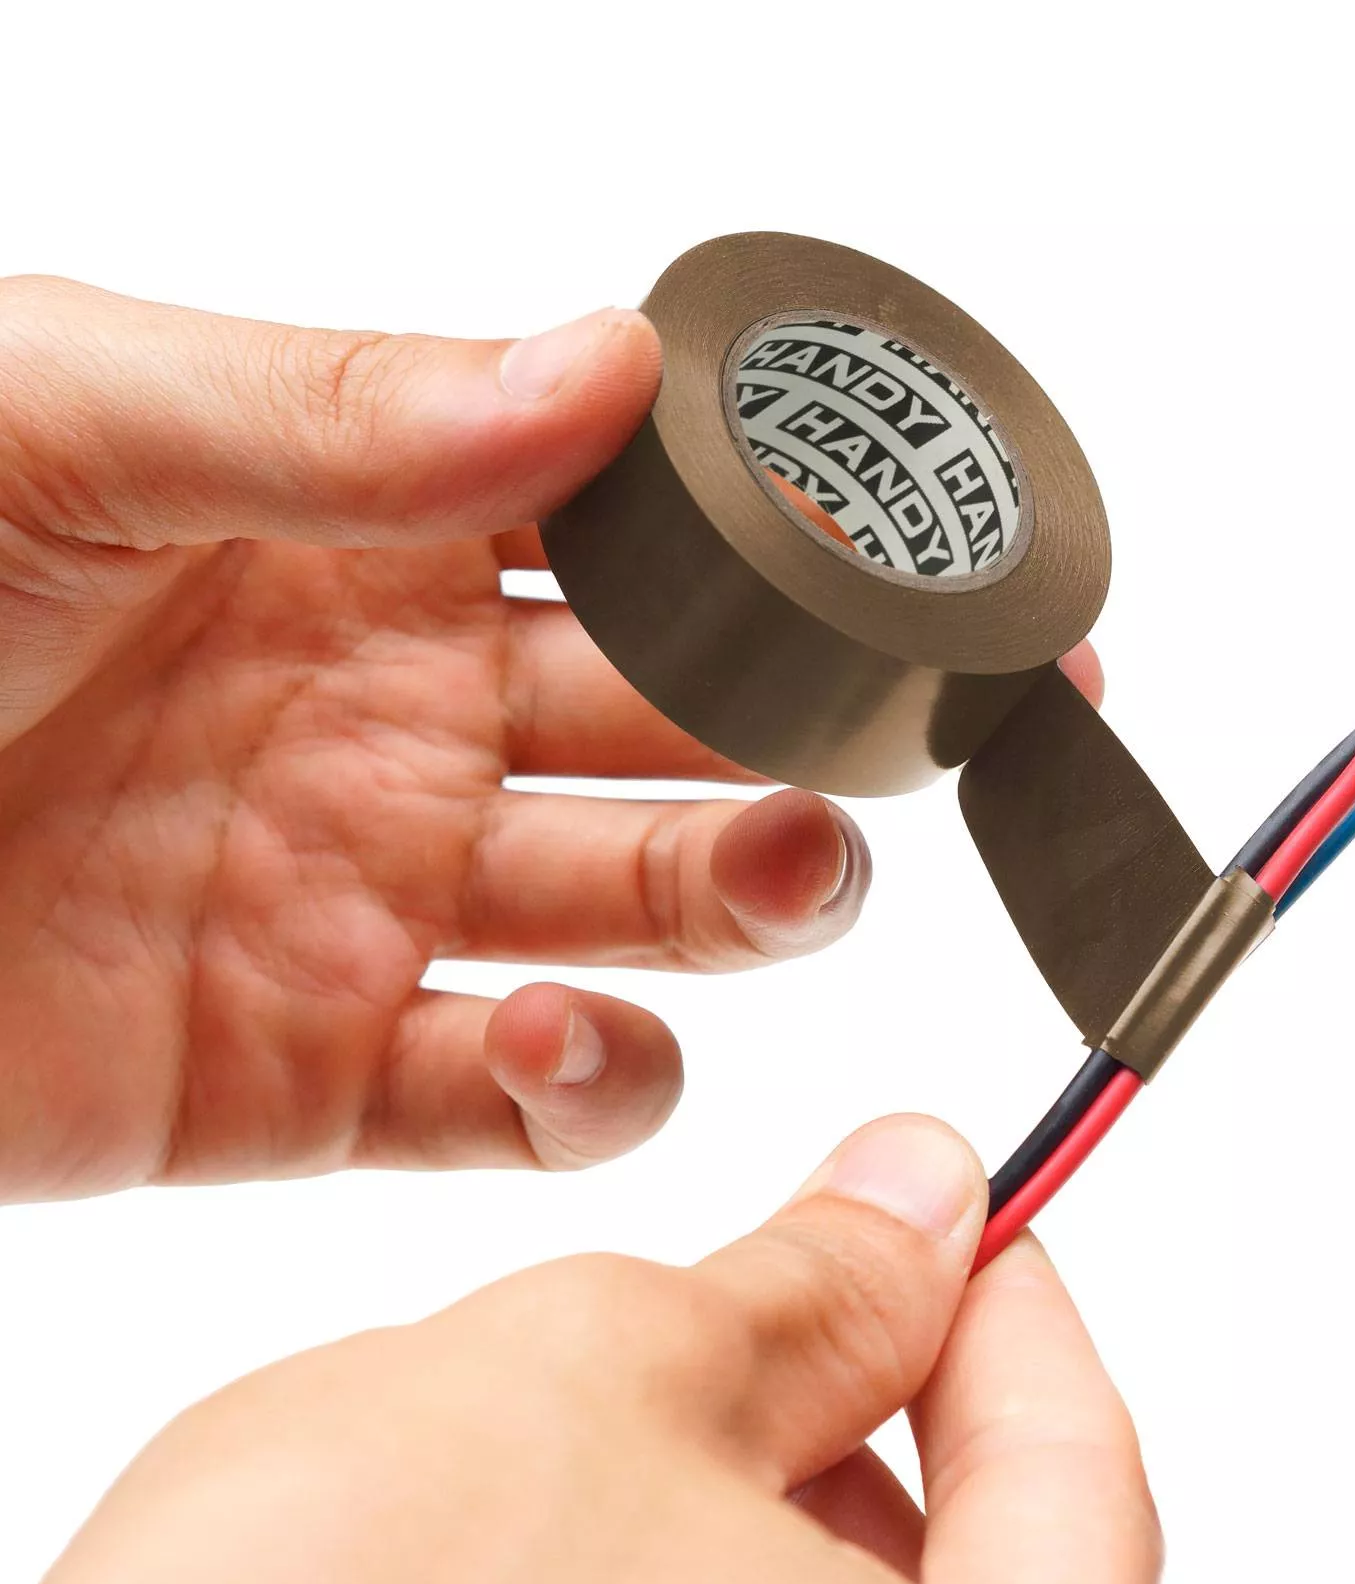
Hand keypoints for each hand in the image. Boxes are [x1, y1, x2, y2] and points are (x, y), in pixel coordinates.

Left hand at [0, 277, 878, 1197]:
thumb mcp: (56, 425)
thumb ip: (340, 410)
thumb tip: (608, 364)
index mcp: (371, 538)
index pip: (643, 532)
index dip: (795, 545)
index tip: (919, 568)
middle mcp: (408, 718)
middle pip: (689, 728)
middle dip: (816, 731)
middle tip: (902, 739)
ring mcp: (379, 900)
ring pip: (652, 910)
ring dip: (756, 897)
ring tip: (791, 874)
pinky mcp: (321, 1077)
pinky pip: (522, 1099)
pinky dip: (587, 1086)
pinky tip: (559, 1035)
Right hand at [34, 1117, 1159, 1583]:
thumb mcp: (607, 1379)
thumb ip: (805, 1285)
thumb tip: (923, 1189)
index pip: (1081, 1471)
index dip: (1014, 1303)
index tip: (952, 1208)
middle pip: (979, 1567)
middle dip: (877, 1397)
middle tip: (793, 1283)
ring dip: (763, 1494)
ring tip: (630, 1415)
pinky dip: (676, 1582)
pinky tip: (566, 1533)